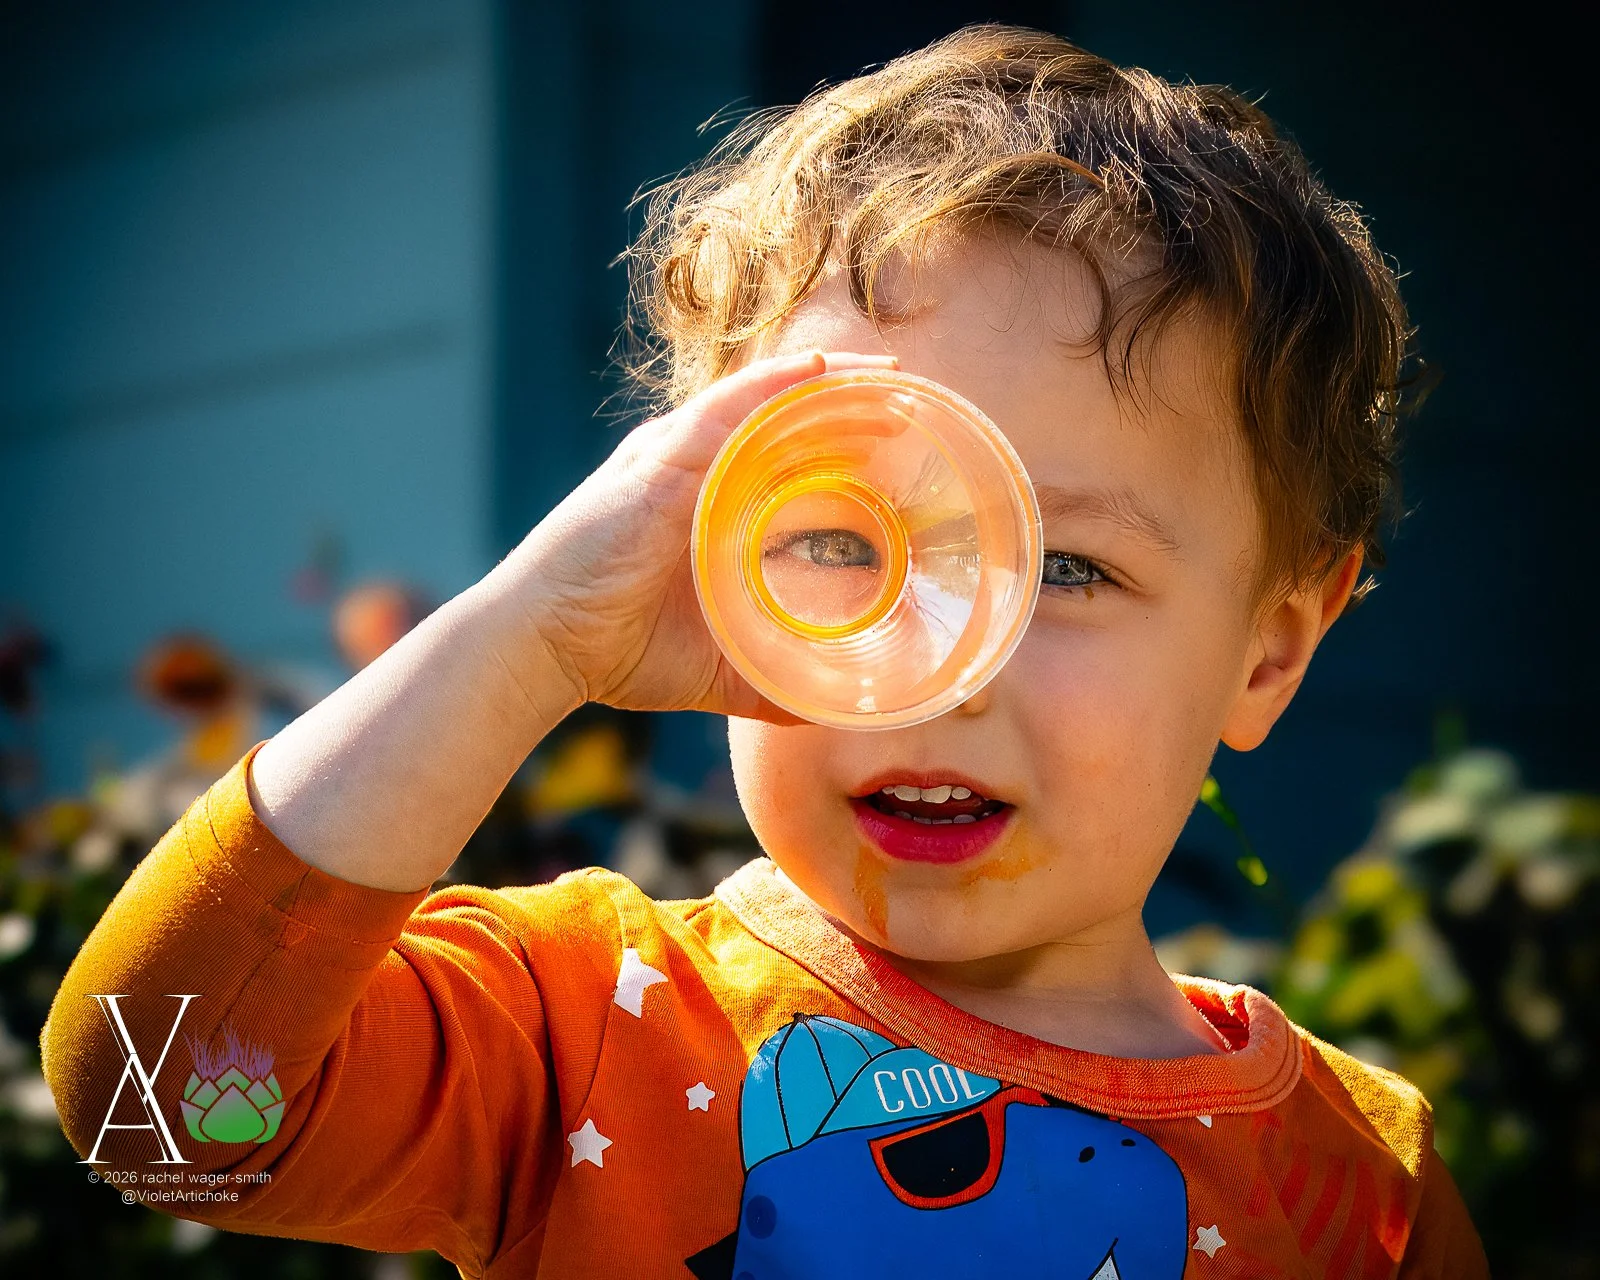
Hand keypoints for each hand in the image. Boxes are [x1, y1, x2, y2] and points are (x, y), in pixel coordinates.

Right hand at [502, 350, 899, 723]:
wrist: (541, 649)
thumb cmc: (615, 649)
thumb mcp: (715, 667)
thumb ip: (768, 679)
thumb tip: (827, 707)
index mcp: (703, 502)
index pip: (778, 452)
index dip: (834, 436)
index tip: (893, 436)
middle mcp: (690, 468)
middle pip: (778, 416)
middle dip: (844, 401)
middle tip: (906, 399)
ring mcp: (673, 458)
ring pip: (762, 401)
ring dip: (826, 382)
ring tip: (887, 376)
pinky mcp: (658, 462)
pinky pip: (726, 407)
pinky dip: (776, 386)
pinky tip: (822, 371)